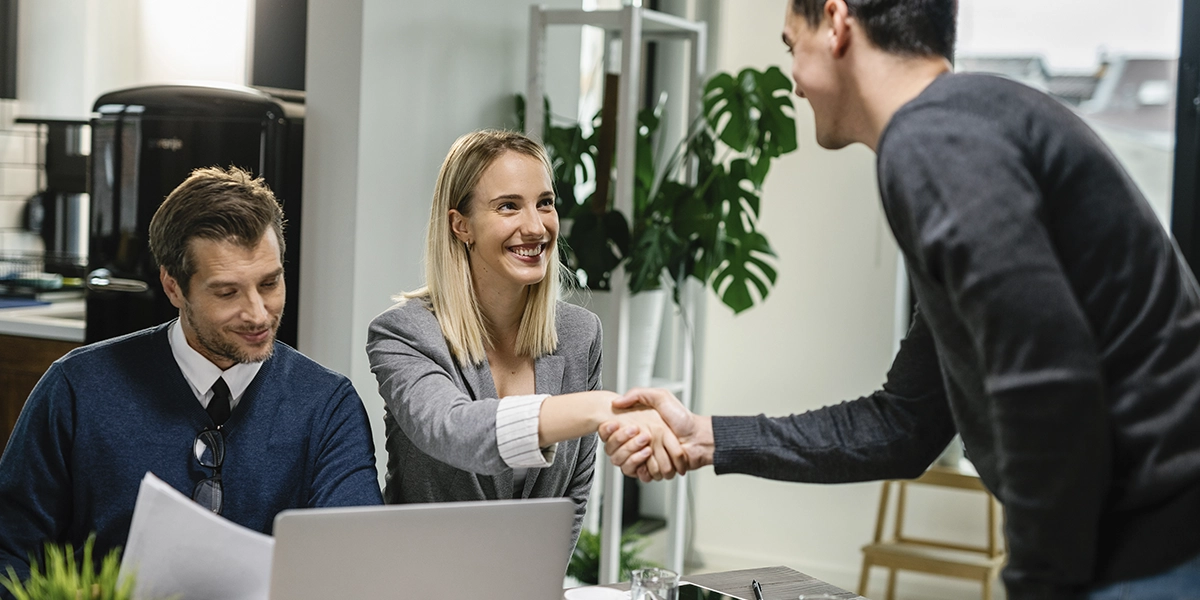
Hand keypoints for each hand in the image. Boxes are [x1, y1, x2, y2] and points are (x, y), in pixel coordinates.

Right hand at [599, 388, 713, 478]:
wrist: (698, 438)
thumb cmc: (683, 418)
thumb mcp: (661, 397)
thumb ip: (638, 394)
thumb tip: (617, 402)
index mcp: (636, 429)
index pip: (611, 436)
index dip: (612, 434)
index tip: (616, 426)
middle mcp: (637, 444)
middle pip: (615, 453)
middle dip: (628, 445)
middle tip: (644, 437)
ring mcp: (645, 458)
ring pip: (626, 465)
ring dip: (638, 457)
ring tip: (649, 448)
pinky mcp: (654, 471)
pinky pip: (641, 475)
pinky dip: (646, 469)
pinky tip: (651, 458)